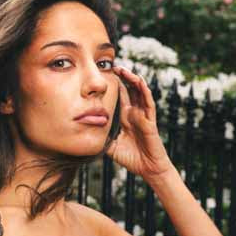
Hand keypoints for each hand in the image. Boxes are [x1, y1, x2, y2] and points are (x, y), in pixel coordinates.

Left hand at [107, 65, 173, 180]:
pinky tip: (140, 81)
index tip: (106, 74)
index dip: (115, 85)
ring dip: (134, 80)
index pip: (121, 97)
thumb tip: (86, 135)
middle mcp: (135, 114)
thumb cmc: (131, 158)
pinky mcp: (150, 121)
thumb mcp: (111, 147)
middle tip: (114, 66)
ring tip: (126, 70)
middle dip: (124, 77)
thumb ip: (102, 138)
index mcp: (126, 118)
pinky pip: (148, 103)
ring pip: (140, 93)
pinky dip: (144, 92)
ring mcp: (143, 116)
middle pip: (131, 90)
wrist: (147, 169)